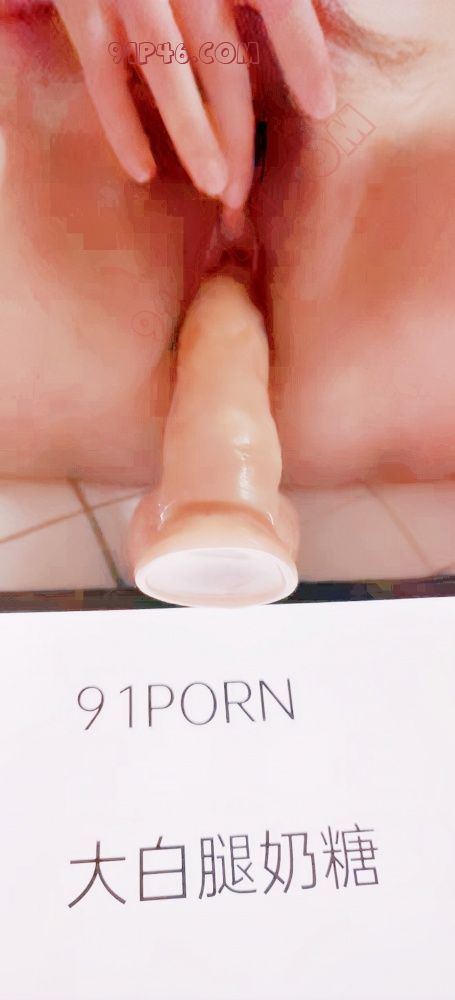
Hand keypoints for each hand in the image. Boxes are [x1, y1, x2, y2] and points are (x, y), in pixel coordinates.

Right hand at [53, 0, 335, 206]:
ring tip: (216, 190)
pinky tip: (143, 172)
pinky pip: (103, 76)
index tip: (324, 110)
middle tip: (246, 194)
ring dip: (194, 137)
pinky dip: (122, 126)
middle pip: (223, 60)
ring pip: (168, 73)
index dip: (304, 54)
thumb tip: (326, 33)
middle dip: (239, 132)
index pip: (279, 0)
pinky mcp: (80, 6)